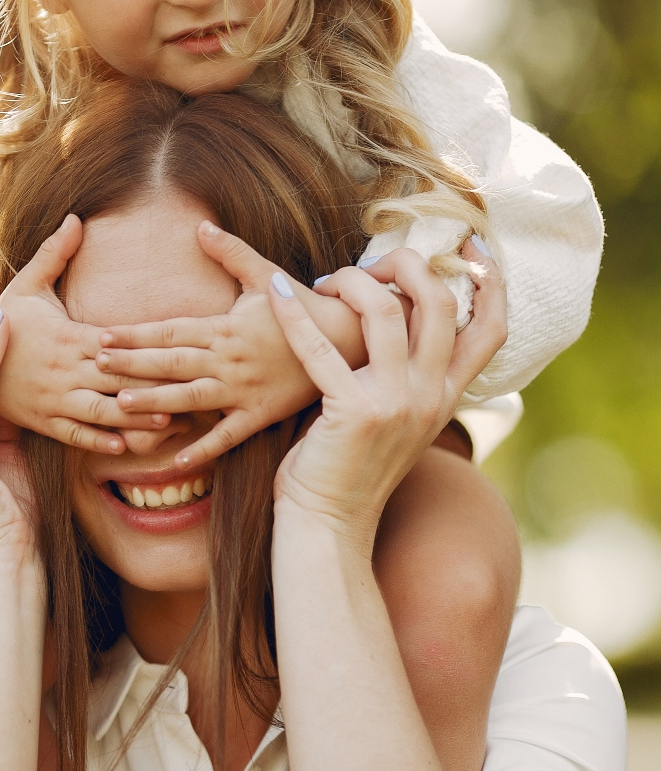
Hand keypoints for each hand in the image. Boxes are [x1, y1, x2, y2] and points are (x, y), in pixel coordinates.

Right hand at [0, 215, 170, 454]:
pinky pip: (73, 435)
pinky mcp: (42, 421)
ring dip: (135, 419)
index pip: (117, 344)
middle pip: (119, 380)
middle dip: (155, 387)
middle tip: (194, 391)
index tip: (183, 350)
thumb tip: (77, 217)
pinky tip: (124, 448)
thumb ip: (55, 254)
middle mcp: (65, 370)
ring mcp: (54, 399)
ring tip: (168, 423)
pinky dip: (98, 442)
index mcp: (69, 336)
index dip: (148, 349)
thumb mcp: (27, 283)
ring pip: (101, 413)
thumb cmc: (0, 318)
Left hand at [96, 221, 360, 468]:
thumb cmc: (305, 306)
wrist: (350, 340)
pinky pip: (228, 435)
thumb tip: (200, 226)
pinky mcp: (260, 414)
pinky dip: (205, 448)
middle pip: (172, 363)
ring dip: (154, 402)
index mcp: (226, 326)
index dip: (136, 333)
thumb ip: (231, 253)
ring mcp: (243, 389)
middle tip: (95, 366)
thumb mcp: (268, 275)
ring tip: (120, 405)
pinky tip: (177, 459)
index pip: (171, 330)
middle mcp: (230, 359)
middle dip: (131, 364)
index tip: (102, 335)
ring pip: (191, 398)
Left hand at [271, 249, 505, 554]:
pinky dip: (297, 316)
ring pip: (386, 312)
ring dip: (353, 283)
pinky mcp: (352, 413)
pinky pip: (323, 348)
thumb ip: (409, 380)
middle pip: (440, 303)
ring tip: (325, 282)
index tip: (468, 246)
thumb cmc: (349, 471)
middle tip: (369, 266)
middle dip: (406, 266)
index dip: (489, 279)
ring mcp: (395, 404)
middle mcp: (430, 396)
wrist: (328, 525)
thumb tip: (397, 329)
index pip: (491, 328)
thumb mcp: (398, 423)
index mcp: (447, 397)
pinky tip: (278, 295)